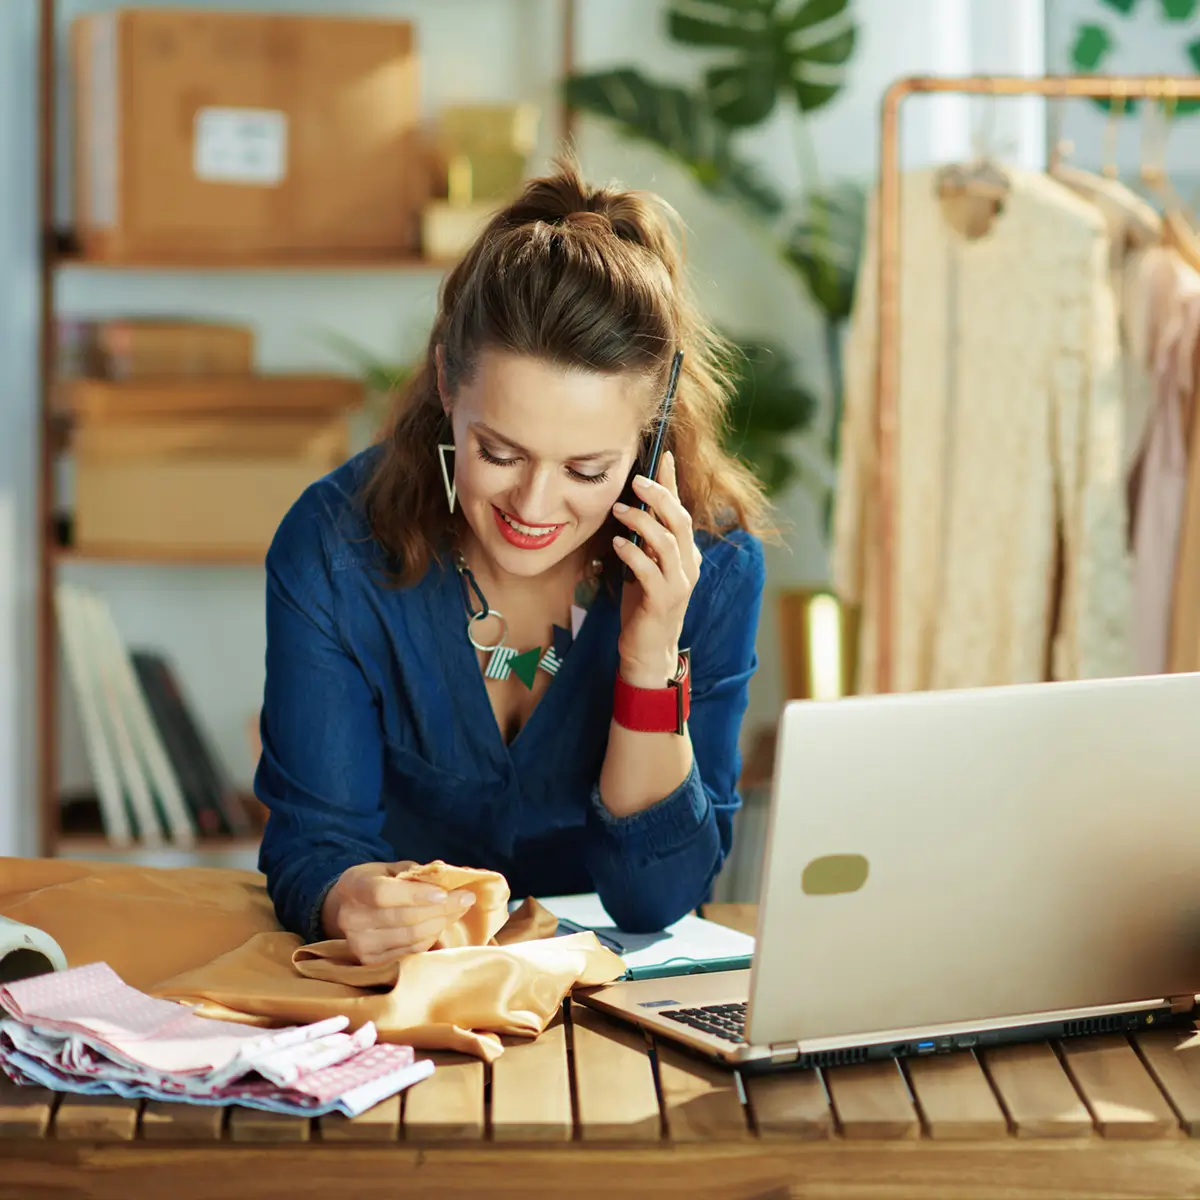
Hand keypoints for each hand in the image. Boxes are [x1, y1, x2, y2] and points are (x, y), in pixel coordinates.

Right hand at [321, 860, 476, 965]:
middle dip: (442, 908)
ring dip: (441, 922)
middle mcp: (351, 918)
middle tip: (466, 898)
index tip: (444, 893)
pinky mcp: (371, 962)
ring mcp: (360, 944)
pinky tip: (441, 924)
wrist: (351, 910)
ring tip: (458, 909)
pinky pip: (411, 951)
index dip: (415, 895)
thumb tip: (447, 872)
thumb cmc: (378, 883)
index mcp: (353, 886)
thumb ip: (417, 871)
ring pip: (412, 936)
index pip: (383, 893)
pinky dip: (431, 938)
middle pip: (404, 917)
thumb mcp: (391, 869)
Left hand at [611, 450, 701, 687]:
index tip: (662, 456)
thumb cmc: (643, 608)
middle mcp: (689, 566)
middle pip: (679, 520)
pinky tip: (617, 544)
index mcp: (686, 555)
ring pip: (667, 541)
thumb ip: (645, 542)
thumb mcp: (644, 568)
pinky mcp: (663, 601)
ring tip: (620, 510)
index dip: (673, 483)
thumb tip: (632, 507)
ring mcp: (679, 584)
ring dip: (642, 522)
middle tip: (637, 480)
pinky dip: (633, 553)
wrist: (647, 653)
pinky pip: (649, 570)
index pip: (681, 510)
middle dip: (659, 496)